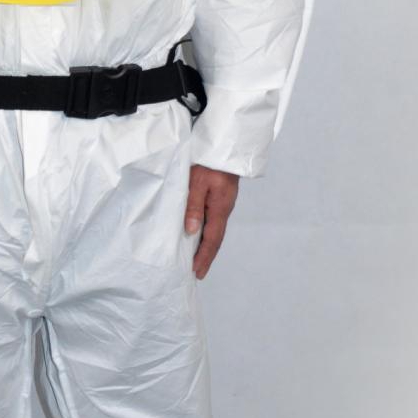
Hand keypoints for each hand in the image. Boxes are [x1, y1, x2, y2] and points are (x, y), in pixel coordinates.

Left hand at [184, 164, 239, 278]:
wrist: (225, 144)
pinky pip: (213, 221)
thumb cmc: (209, 161)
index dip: (204, 257)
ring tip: (196, 260)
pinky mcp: (220, 198)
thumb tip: (191, 232)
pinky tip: (198, 236)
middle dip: (206, 257)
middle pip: (216, 239)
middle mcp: (224, 209)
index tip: (196, 272)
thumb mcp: (197, 182)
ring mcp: (223, 204)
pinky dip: (206, 233)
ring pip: (215, 230)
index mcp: (220, 208)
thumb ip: (194, 206)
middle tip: (197, 273)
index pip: (212, 239)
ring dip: (206, 246)